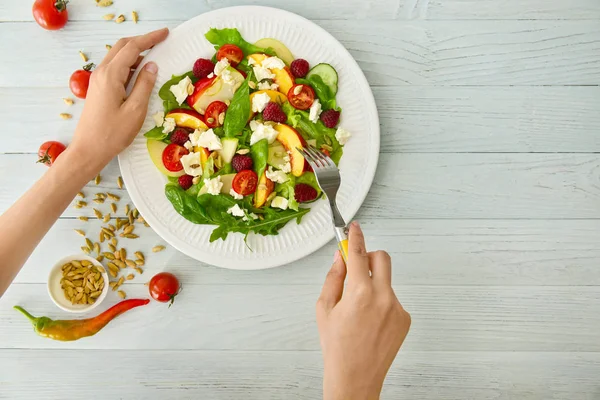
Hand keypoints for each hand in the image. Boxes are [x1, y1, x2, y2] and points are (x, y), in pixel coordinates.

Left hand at [69, 28, 168, 174]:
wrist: (88, 150)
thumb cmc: (112, 134)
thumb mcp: (135, 110)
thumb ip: (144, 85)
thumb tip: (152, 66)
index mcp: (111, 75)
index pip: (132, 48)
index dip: (150, 39)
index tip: (165, 34)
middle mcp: (101, 73)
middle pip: (122, 47)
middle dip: (142, 41)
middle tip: (160, 40)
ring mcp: (97, 80)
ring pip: (117, 57)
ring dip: (134, 52)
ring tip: (154, 54)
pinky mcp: (98, 89)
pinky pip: (114, 68)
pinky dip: (128, 64)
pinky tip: (140, 72)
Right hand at [317, 222, 410, 399]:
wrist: (355, 378)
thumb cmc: (337, 347)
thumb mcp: (324, 309)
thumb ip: (333, 278)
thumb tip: (340, 259)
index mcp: (360, 293)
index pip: (358, 253)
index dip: (355, 236)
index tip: (354, 228)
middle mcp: (383, 297)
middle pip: (382, 258)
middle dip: (370, 256)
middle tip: (357, 268)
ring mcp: (397, 308)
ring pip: (386, 281)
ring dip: (373, 284)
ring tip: (359, 310)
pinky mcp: (405, 319)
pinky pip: (392, 299)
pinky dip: (381, 302)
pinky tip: (370, 321)